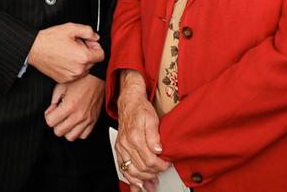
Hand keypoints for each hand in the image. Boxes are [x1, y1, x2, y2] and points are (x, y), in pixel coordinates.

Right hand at [28, 23, 103, 82]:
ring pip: (85, 69)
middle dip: (88, 52)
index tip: (88, 43)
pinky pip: (75, 74)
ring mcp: (71, 76)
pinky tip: (64, 59)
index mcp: (83, 57)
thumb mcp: (70, 28)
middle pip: (93, 62)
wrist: (34, 49)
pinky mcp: (64, 79)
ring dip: (81, 61)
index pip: (101, 55)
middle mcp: (79, 69)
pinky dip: (73, 67)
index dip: (96, 46)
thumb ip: (88, 31)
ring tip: (69, 52)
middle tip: (76, 45)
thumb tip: (95, 37)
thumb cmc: (49, 39)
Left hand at [44, 74, 103, 140]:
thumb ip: (53, 100)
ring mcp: (87, 120)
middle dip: (55, 123)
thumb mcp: (61, 86)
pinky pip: (83, 136)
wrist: (97, 78)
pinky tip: (76, 123)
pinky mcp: (93, 121)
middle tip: (58, 115)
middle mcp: (78, 116)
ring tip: (67, 120)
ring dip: (66, 129)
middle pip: (59, 132)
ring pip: (70, 137)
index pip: (50, 122)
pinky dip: (78, 132)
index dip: (48, 115)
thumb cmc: (80, 80)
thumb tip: (51, 111)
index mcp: (69, 106)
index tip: (52, 110)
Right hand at [115, 70, 170, 186]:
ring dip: (142, 179)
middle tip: (162, 171)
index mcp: (135, 137)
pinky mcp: (119, 148)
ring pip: (131, 171)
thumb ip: (154, 135)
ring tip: (151, 183)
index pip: (149, 161)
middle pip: (141, 168)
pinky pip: (122, 167)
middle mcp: (126, 144)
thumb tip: (157, 149)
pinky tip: (137, 183)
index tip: (167, 164)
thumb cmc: (140, 109)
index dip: (160, 166)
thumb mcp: (152, 118)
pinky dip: (130, 178)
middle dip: (153, 173)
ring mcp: (121, 147)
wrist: (129, 102)